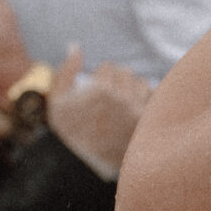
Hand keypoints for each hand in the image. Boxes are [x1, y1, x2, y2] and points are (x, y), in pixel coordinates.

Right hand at [48, 47, 152, 179]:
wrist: (83, 166)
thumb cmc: (67, 132)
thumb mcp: (56, 99)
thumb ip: (66, 69)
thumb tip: (76, 45)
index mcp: (100, 89)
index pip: (109, 66)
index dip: (100, 75)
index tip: (94, 88)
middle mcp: (122, 98)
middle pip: (127, 72)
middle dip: (117, 80)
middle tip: (108, 96)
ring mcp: (138, 112)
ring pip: (142, 84)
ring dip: (133, 89)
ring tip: (121, 103)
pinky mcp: (148, 125)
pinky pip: (154, 101)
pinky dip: (147, 102)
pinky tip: (135, 111)